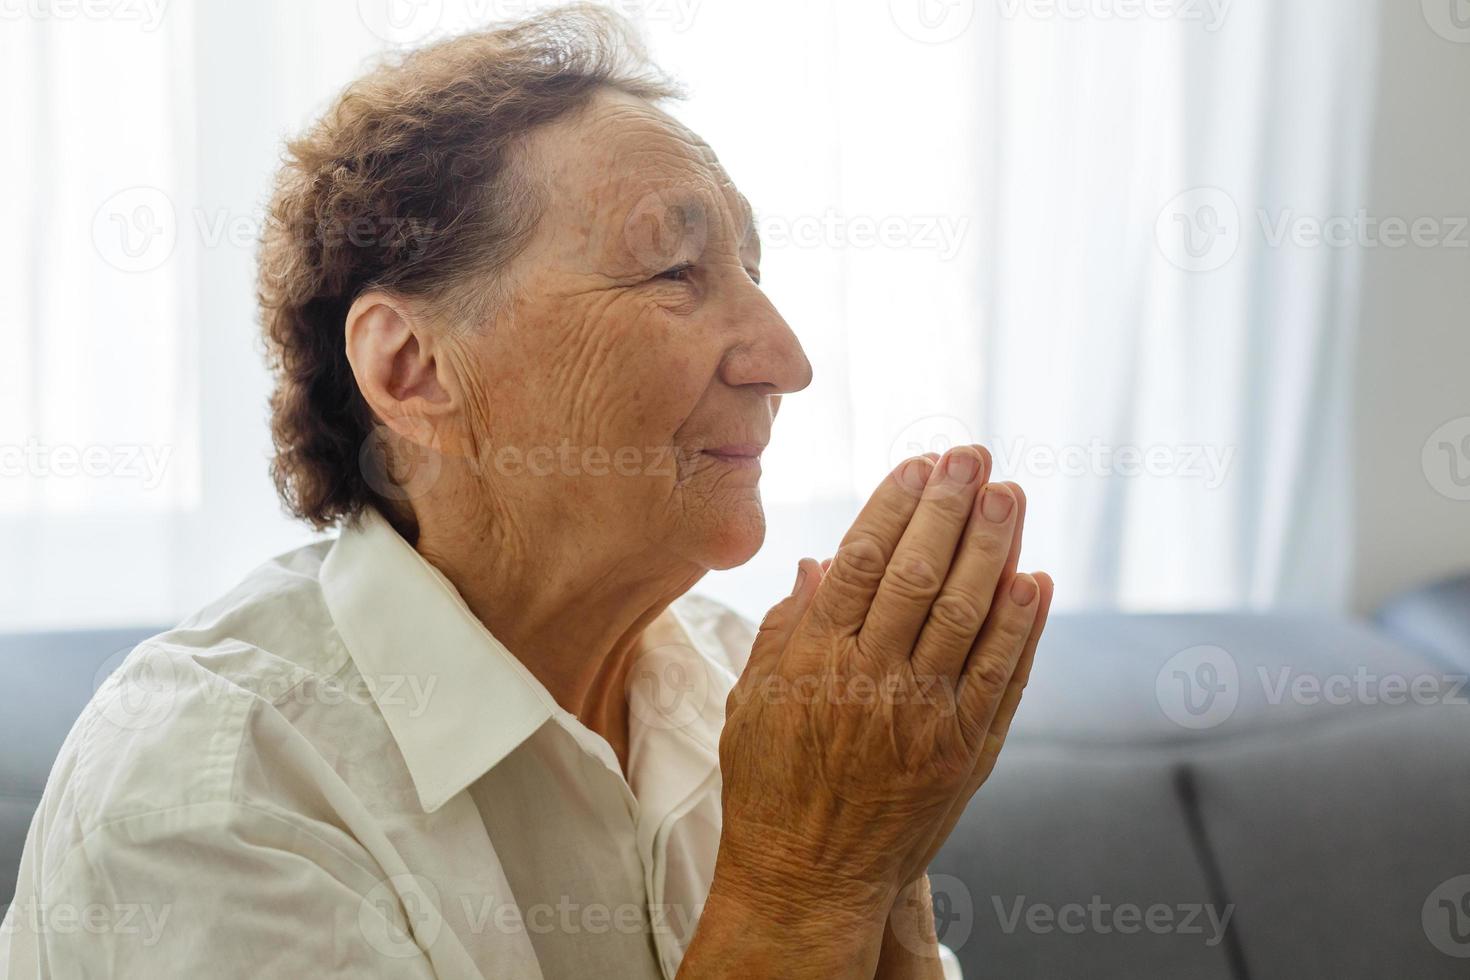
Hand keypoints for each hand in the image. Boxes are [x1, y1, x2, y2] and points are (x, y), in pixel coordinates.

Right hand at [709, 446, 1053, 939]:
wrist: (808, 879)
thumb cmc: (770, 787)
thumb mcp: (752, 701)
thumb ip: (784, 627)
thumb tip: (820, 561)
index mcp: (813, 660)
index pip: (862, 562)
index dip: (894, 506)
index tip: (919, 462)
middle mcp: (871, 680)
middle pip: (920, 574)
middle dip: (950, 506)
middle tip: (973, 455)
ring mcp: (924, 717)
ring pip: (968, 614)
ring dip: (993, 547)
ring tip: (1010, 494)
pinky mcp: (964, 752)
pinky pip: (1003, 677)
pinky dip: (1023, 627)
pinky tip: (1034, 579)